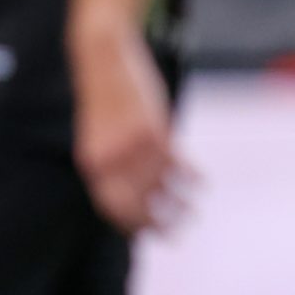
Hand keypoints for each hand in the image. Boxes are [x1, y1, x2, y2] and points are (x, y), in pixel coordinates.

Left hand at [71, 22, 195, 233]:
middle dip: (157, 225)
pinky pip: (177, 164)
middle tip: (175, 236)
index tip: (147, 235)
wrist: (103, 57)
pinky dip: (191, 177)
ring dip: (180, 205)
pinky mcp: (154, 131)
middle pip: (137, 205)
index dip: (131, 225)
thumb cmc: (104, 97)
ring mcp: (133, 146)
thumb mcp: (100, 134)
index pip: (111, 207)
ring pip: (161, 187)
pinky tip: (202, 183)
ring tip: (193, 213)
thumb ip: (111, 162)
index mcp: (93, 163)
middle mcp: (111, 160)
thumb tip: (130, 188)